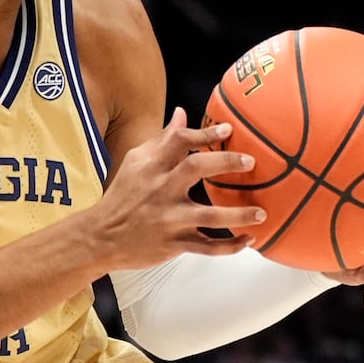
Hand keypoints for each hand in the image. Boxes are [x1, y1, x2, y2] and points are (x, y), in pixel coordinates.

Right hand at [94, 108, 267, 270]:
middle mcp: (160, 189)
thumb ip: (162, 140)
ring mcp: (168, 219)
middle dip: (225, 163)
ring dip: (238, 214)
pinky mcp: (174, 244)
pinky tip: (248, 240)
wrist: (101, 236)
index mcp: (151, 166)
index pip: (178, 140)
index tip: (229, 130)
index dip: (205, 134)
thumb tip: (182, 114)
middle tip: (250, 163)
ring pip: (209, 215)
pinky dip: (230, 247)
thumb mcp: (136, 163)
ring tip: (261, 213)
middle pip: (195, 169)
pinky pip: (207, 248)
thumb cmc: (123, 197)